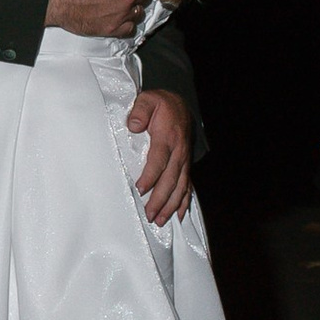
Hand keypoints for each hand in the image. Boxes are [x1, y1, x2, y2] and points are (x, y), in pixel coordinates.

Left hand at [126, 88, 192, 226]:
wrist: (180, 105)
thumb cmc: (161, 105)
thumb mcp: (148, 100)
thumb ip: (140, 111)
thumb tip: (132, 125)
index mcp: (168, 137)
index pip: (159, 159)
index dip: (151, 176)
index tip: (141, 189)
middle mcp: (179, 151)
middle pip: (171, 178)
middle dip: (161, 199)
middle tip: (150, 214)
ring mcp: (184, 160)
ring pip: (180, 186)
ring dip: (171, 205)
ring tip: (161, 220)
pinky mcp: (185, 165)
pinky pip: (187, 185)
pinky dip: (184, 201)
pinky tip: (178, 215)